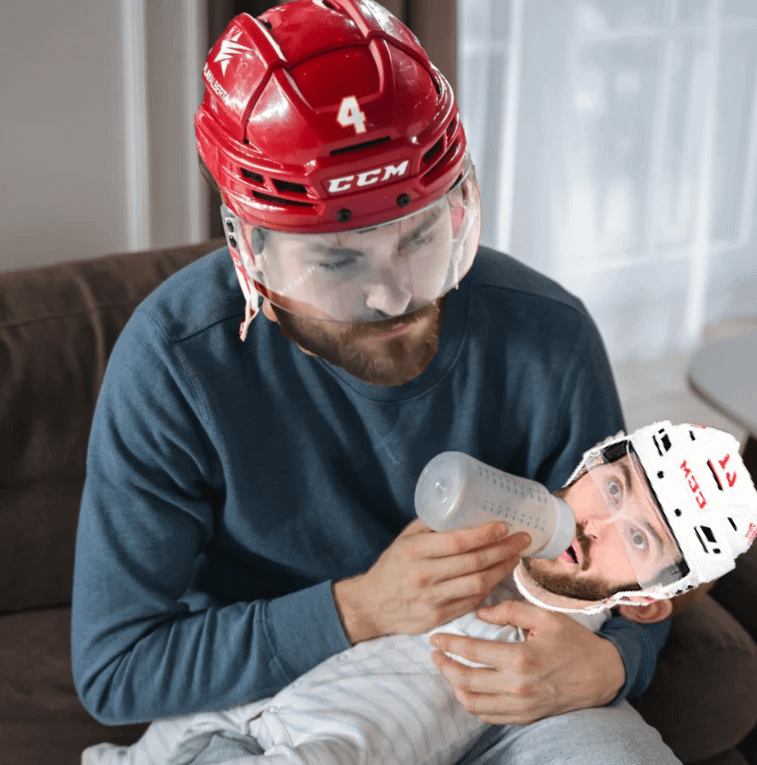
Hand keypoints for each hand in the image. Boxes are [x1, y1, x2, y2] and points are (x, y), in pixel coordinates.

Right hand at [333, 520, 530, 643]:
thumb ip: (431, 526)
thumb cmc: (393, 565)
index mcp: (414, 551)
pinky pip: (473, 601)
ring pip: (478, 584)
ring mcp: (432, 600)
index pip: (456, 542)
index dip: (484, 534)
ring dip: (502, 569)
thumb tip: (465, 507)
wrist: (372, 604)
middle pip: (473, 563)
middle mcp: (423, 576)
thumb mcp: (405, 538)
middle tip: (522, 538)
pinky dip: (490, 587)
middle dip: (503, 549)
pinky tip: (499, 574)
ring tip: (516, 556)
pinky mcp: (439, 617)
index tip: (503, 525)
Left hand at [429, 599, 624, 723]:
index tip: (435, 637)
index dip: (448, 644)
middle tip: (435, 653)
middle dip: (443, 666)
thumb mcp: (544, 616)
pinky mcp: (525, 717)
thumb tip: (480, 613)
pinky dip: (471, 703)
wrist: (602, 674)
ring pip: (472, 703)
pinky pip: (488, 716)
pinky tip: (467, 687)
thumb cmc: (573, 641)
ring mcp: (521, 706)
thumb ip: (509, 610)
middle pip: (465, 681)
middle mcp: (518, 686)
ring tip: (448, 669)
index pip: (471, 653)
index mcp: (521, 658)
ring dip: (453, 686)